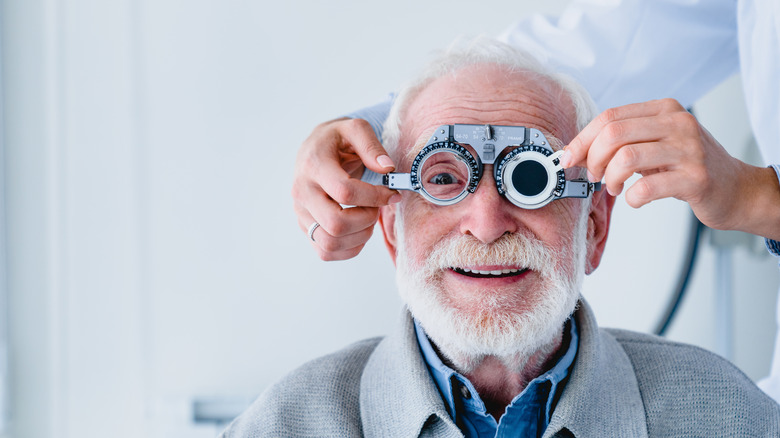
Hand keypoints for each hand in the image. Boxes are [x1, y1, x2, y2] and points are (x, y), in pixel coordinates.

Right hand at [292, 118, 400, 259]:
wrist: (314, 150)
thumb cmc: (337, 140)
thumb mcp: (354, 129)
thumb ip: (372, 145)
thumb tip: (388, 168)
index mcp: (313, 165)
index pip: (344, 192)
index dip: (374, 197)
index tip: (391, 194)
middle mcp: (302, 191)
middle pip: (335, 224)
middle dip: (367, 220)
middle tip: (376, 208)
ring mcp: (301, 212)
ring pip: (330, 243)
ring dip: (360, 236)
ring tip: (369, 218)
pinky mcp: (306, 227)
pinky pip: (326, 252)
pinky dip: (349, 249)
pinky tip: (360, 230)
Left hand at [560, 98, 779, 238]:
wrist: (735, 189)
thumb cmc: (687, 166)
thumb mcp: (654, 145)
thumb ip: (619, 143)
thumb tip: (574, 154)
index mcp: (663, 110)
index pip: (609, 117)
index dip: (581, 139)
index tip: (567, 159)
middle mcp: (678, 124)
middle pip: (613, 134)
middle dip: (593, 159)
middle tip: (594, 176)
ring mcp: (689, 150)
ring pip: (626, 158)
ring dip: (609, 178)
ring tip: (613, 188)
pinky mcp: (696, 178)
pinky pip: (646, 188)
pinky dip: (631, 198)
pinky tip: (635, 199)